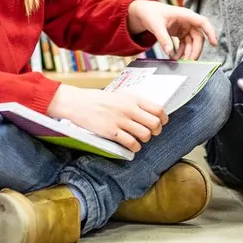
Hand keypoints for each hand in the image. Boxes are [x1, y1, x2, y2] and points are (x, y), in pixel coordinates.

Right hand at [47, 84, 168, 152]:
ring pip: (145, 135)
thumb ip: (135, 103)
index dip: (163, 118)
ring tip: (140, 139)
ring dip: (145, 139)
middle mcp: (129, 109)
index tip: (162, 122)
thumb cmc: (100, 100)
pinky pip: (131, 143)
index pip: (158, 109)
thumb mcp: (120, 95)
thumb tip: (151, 111)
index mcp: (133, 99)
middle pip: (155, 123)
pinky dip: (135, 147)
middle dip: (156, 131)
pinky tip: (131, 145)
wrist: (79, 103)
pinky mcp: (112, 132)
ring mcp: (120, 121)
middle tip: (152, 132)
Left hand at [127, 0, 217, 59]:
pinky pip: (185, 44)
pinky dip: (182, 52)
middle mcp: (187, 21)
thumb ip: (163, 38)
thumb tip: (169, 52)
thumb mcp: (156, 25)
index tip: (214, 43)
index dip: (210, 32)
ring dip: (189, 53)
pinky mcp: (180, 33)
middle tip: (190, 62)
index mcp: (185, 15)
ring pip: (192, 43)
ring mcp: (185, 28)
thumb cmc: (151, 14)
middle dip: (195, 50)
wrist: (144, 12)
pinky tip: (176, 58)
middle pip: (198, 37)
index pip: (202, 22)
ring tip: (181, 62)